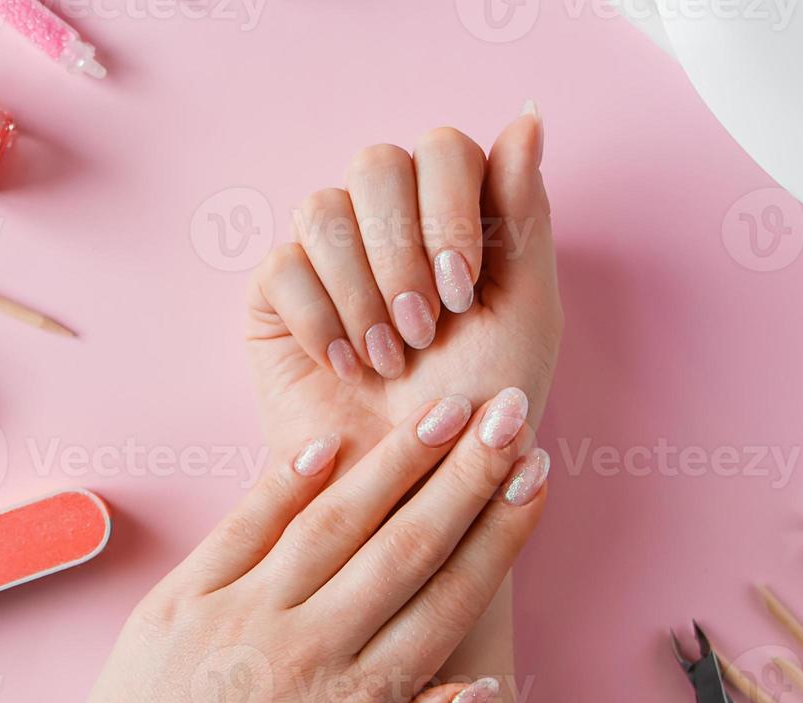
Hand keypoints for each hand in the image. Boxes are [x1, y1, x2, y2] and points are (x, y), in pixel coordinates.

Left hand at [31, 392, 548, 702]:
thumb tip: (479, 691)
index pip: (448, 599)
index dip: (499, 533)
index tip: (535, 478)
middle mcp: (305, 649)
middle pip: (405, 544)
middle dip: (466, 472)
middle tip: (509, 412)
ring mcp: (237, 618)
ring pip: (333, 521)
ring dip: (394, 462)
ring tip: (442, 412)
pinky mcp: (178, 605)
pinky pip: (242, 527)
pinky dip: (287, 482)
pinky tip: (330, 445)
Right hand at [245, 104, 562, 460]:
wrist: (414, 490)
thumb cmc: (480, 414)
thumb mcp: (525, 313)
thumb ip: (524, 213)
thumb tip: (527, 114)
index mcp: (453, 217)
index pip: (442, 149)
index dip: (448, 212)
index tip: (461, 294)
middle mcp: (387, 227)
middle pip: (376, 163)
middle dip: (401, 254)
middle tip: (421, 331)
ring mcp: (326, 258)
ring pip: (323, 208)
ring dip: (362, 293)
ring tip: (385, 362)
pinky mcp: (275, 298)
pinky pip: (281, 265)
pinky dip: (321, 321)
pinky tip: (345, 367)